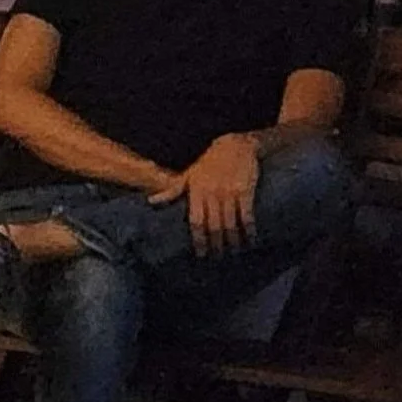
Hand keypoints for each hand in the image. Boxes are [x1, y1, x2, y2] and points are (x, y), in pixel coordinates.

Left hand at [153, 131, 260, 253]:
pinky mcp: (245, 191)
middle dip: (216, 244)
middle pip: (213, 226)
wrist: (234, 145)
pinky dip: (249, 229)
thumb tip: (151, 202)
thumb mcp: (188, 175)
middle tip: (217, 257)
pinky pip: (247, 215)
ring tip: (233, 251)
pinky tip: (251, 239)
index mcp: (196, 191)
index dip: (198, 239)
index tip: (201, 254)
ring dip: (233, 240)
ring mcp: (229, 193)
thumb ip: (172, 190)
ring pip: (230, 223)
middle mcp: (212, 194)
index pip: (196, 221)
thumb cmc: (208, 163)